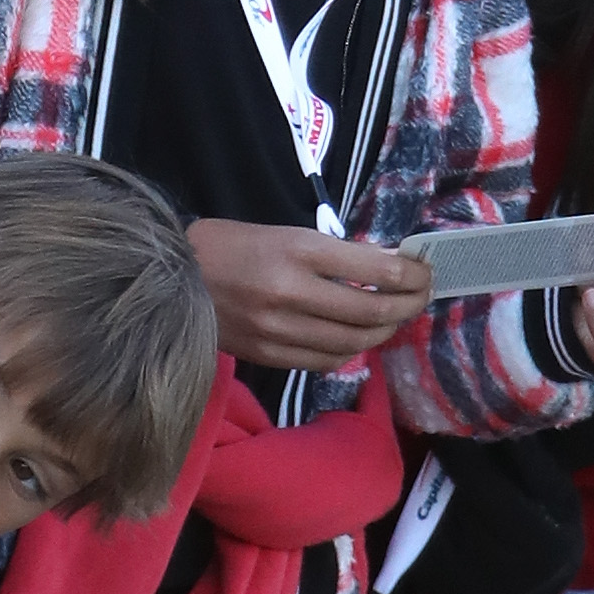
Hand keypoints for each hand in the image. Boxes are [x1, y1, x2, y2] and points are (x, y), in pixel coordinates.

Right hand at [186, 218, 431, 372]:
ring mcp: (278, 328)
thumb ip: (333, 254)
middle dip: (407, 305)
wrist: (169, 276)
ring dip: (383, 332)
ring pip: (352, 342)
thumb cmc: (230, 245)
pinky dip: (350, 351)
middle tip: (420, 297)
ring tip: (394, 318)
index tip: (425, 272)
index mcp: (297, 249)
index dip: (410, 274)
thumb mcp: (285, 232)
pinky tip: (357, 339)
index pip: (374, 269)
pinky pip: (324, 361)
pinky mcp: (267, 354)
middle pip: (370, 311)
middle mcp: (290, 291)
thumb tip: (386, 267)